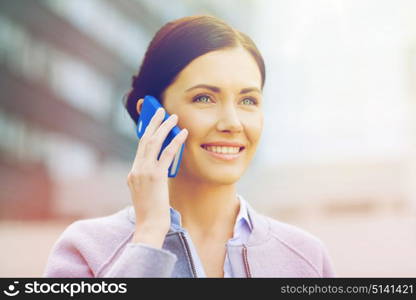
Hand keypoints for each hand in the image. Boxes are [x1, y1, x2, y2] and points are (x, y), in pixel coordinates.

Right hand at [127, 103, 187, 247]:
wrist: (149, 226)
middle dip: (153, 122)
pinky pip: (166, 154)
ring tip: (173, 117)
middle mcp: (136, 169)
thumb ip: (148, 177)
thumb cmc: (151, 212)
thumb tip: (160, 165)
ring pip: (153, 142)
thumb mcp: (146, 192)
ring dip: (164, 127)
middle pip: (144, 139)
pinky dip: (175, 141)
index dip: (147, 132)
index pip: (140, 147)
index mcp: (133, 173)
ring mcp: (144, 172)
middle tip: (160, 110)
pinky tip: (182, 133)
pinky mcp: (156, 177)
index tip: (153, 121)